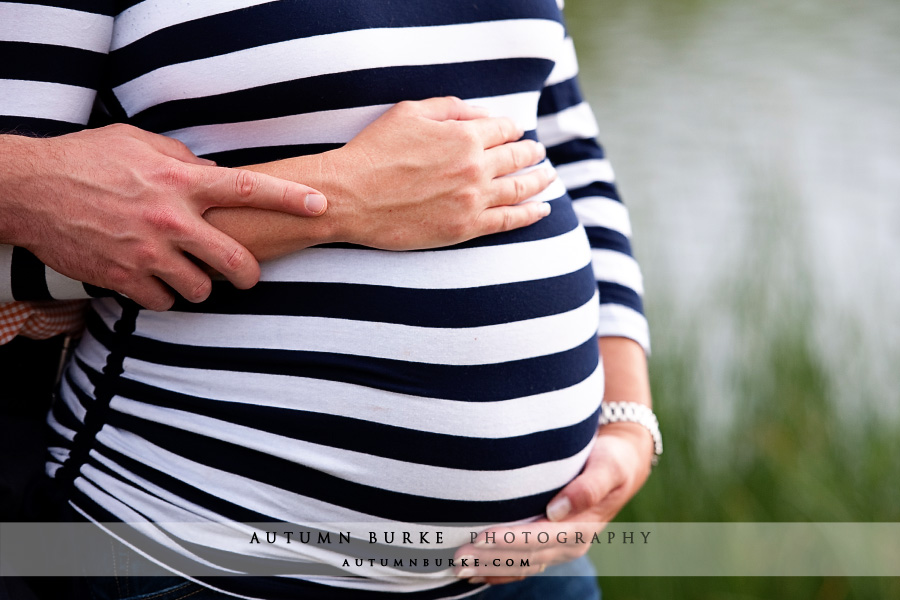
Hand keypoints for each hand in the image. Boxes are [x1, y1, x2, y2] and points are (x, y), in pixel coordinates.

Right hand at [1, 125, 325, 309]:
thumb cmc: (87, 159)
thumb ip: (183, 161)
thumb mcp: (140, 145)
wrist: (28, 189)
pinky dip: (164, 295)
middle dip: (250, 275)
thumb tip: (214, 172)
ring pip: (201, 289)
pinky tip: (154, 280)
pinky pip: (164, 301)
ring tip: (186, 272)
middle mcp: (171, 219)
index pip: (249, 188)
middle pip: (235, 261)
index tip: (321, 205)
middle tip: (248, 276)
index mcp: (180, 181)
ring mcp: (147, 252)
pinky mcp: (123, 278)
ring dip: (200, 285)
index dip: (290, 199)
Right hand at [220, 96, 555, 257]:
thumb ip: (450, 108)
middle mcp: (476, 167)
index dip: (511, 130)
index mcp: (465, 135)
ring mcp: (474, 199)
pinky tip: (542, 210)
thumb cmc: (374, 151)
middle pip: (517, 158)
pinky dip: (530, 215)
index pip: (503, 129)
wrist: (351, 197)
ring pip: (520, 189)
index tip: (514, 133)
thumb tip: (481, 114)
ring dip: (538, 180)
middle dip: (531, 153)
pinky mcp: (466, 227)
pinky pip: (509, 221)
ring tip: (547, 176)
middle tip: (539, 153)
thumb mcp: (409, 112)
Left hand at [454, 337, 653, 584]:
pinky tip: (478, 573)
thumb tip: (557, 510)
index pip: (540, 537)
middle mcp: (571, 543)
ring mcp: (560, 547)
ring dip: (491, 568)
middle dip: (491, 559)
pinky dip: (501, 571)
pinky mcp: (551, 544)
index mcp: (583, 527)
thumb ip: (588, 487)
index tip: (480, 537)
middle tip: (458, 558)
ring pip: (522, 565)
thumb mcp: (609, 467)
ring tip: (459, 568)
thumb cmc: (611, 459)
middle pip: (526, 556)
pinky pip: (524, 565)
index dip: (509, 540)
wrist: (622, 464)